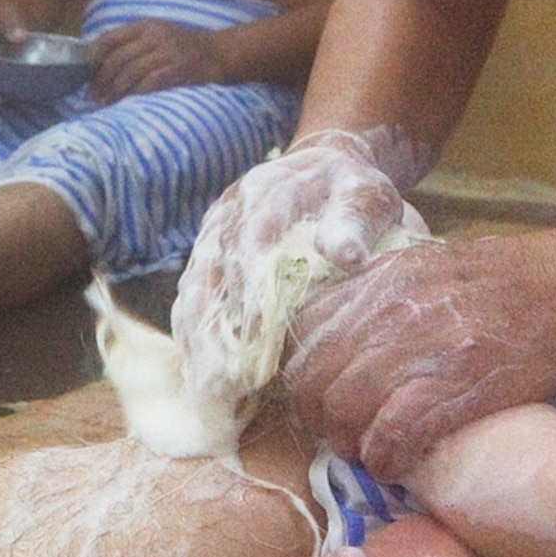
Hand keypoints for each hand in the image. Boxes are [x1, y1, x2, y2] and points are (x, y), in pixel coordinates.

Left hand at [89, 20, 225, 100]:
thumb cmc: (185, 48)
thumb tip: (100, 62)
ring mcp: (169, 53)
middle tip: (90, 96)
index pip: (110, 38)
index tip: (83, 74)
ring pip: (131, 73)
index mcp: (146, 26)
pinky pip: (151, 84)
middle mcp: (155, 36)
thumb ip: (133, 43)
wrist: (221, 53)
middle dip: (101, 80)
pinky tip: (126, 105)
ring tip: (103, 104)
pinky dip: (135, 95)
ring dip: (114, 91)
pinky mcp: (180, 70)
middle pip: (118, 59)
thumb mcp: (159, 35)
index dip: (93, 57)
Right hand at [175, 131, 411, 408]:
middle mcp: (230, 211)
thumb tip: (345, 255)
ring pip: (195, 291)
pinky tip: (198, 375)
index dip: (251, 295)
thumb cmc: (351, 189)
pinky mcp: (205, 251)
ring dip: (198, 343)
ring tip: (208, 393)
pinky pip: (189, 296)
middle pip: (213, 275)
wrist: (322, 163)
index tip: (257, 342)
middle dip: (217, 334)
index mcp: (269, 191)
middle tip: (225, 387)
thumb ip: (355, 221)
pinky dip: (191, 336)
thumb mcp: (366, 195)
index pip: (251, 245)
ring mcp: (213, 232)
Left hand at [284, 224, 555, 477]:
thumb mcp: (429, 265)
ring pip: (345, 409)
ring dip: (349, 443)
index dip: (304, 369)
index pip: (302, 328)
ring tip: (368, 453)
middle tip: (341, 432)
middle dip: (318, 416)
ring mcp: (422, 349)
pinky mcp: (456, 388)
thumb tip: (336, 330)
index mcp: (381, 277)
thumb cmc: (506, 280)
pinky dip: (386, 458)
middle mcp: (391, 309)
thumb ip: (380, 292)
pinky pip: (393, 435)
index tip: (321, 391)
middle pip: (314, 376)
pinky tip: (396, 465)